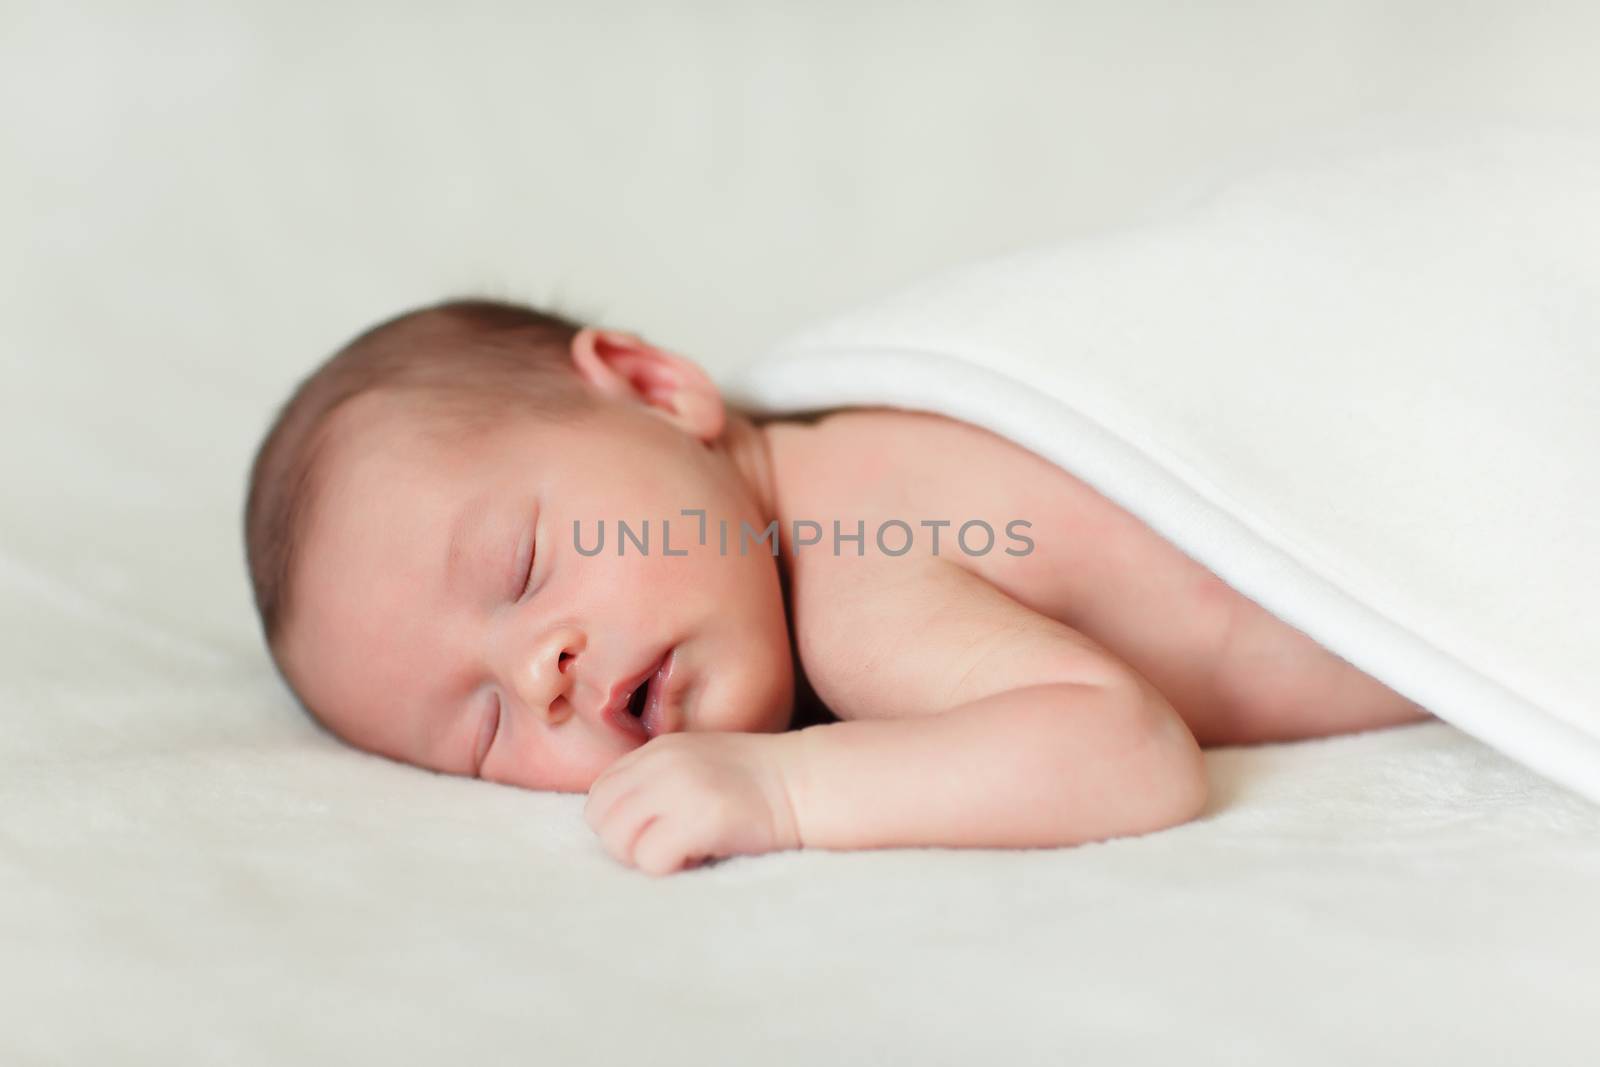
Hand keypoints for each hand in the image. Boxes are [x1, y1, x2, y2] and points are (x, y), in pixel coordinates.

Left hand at [583, 731, 803, 875]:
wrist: (806, 783)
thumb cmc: (755, 782)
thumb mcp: (697, 763)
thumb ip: (656, 781)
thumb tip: (618, 822)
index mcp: (657, 750)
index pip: (599, 793)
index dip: (617, 822)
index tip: (651, 831)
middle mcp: (661, 764)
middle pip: (601, 820)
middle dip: (626, 844)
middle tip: (665, 848)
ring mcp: (679, 790)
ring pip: (619, 842)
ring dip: (646, 857)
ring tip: (683, 850)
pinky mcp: (700, 819)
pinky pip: (651, 860)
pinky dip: (671, 867)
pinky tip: (701, 855)